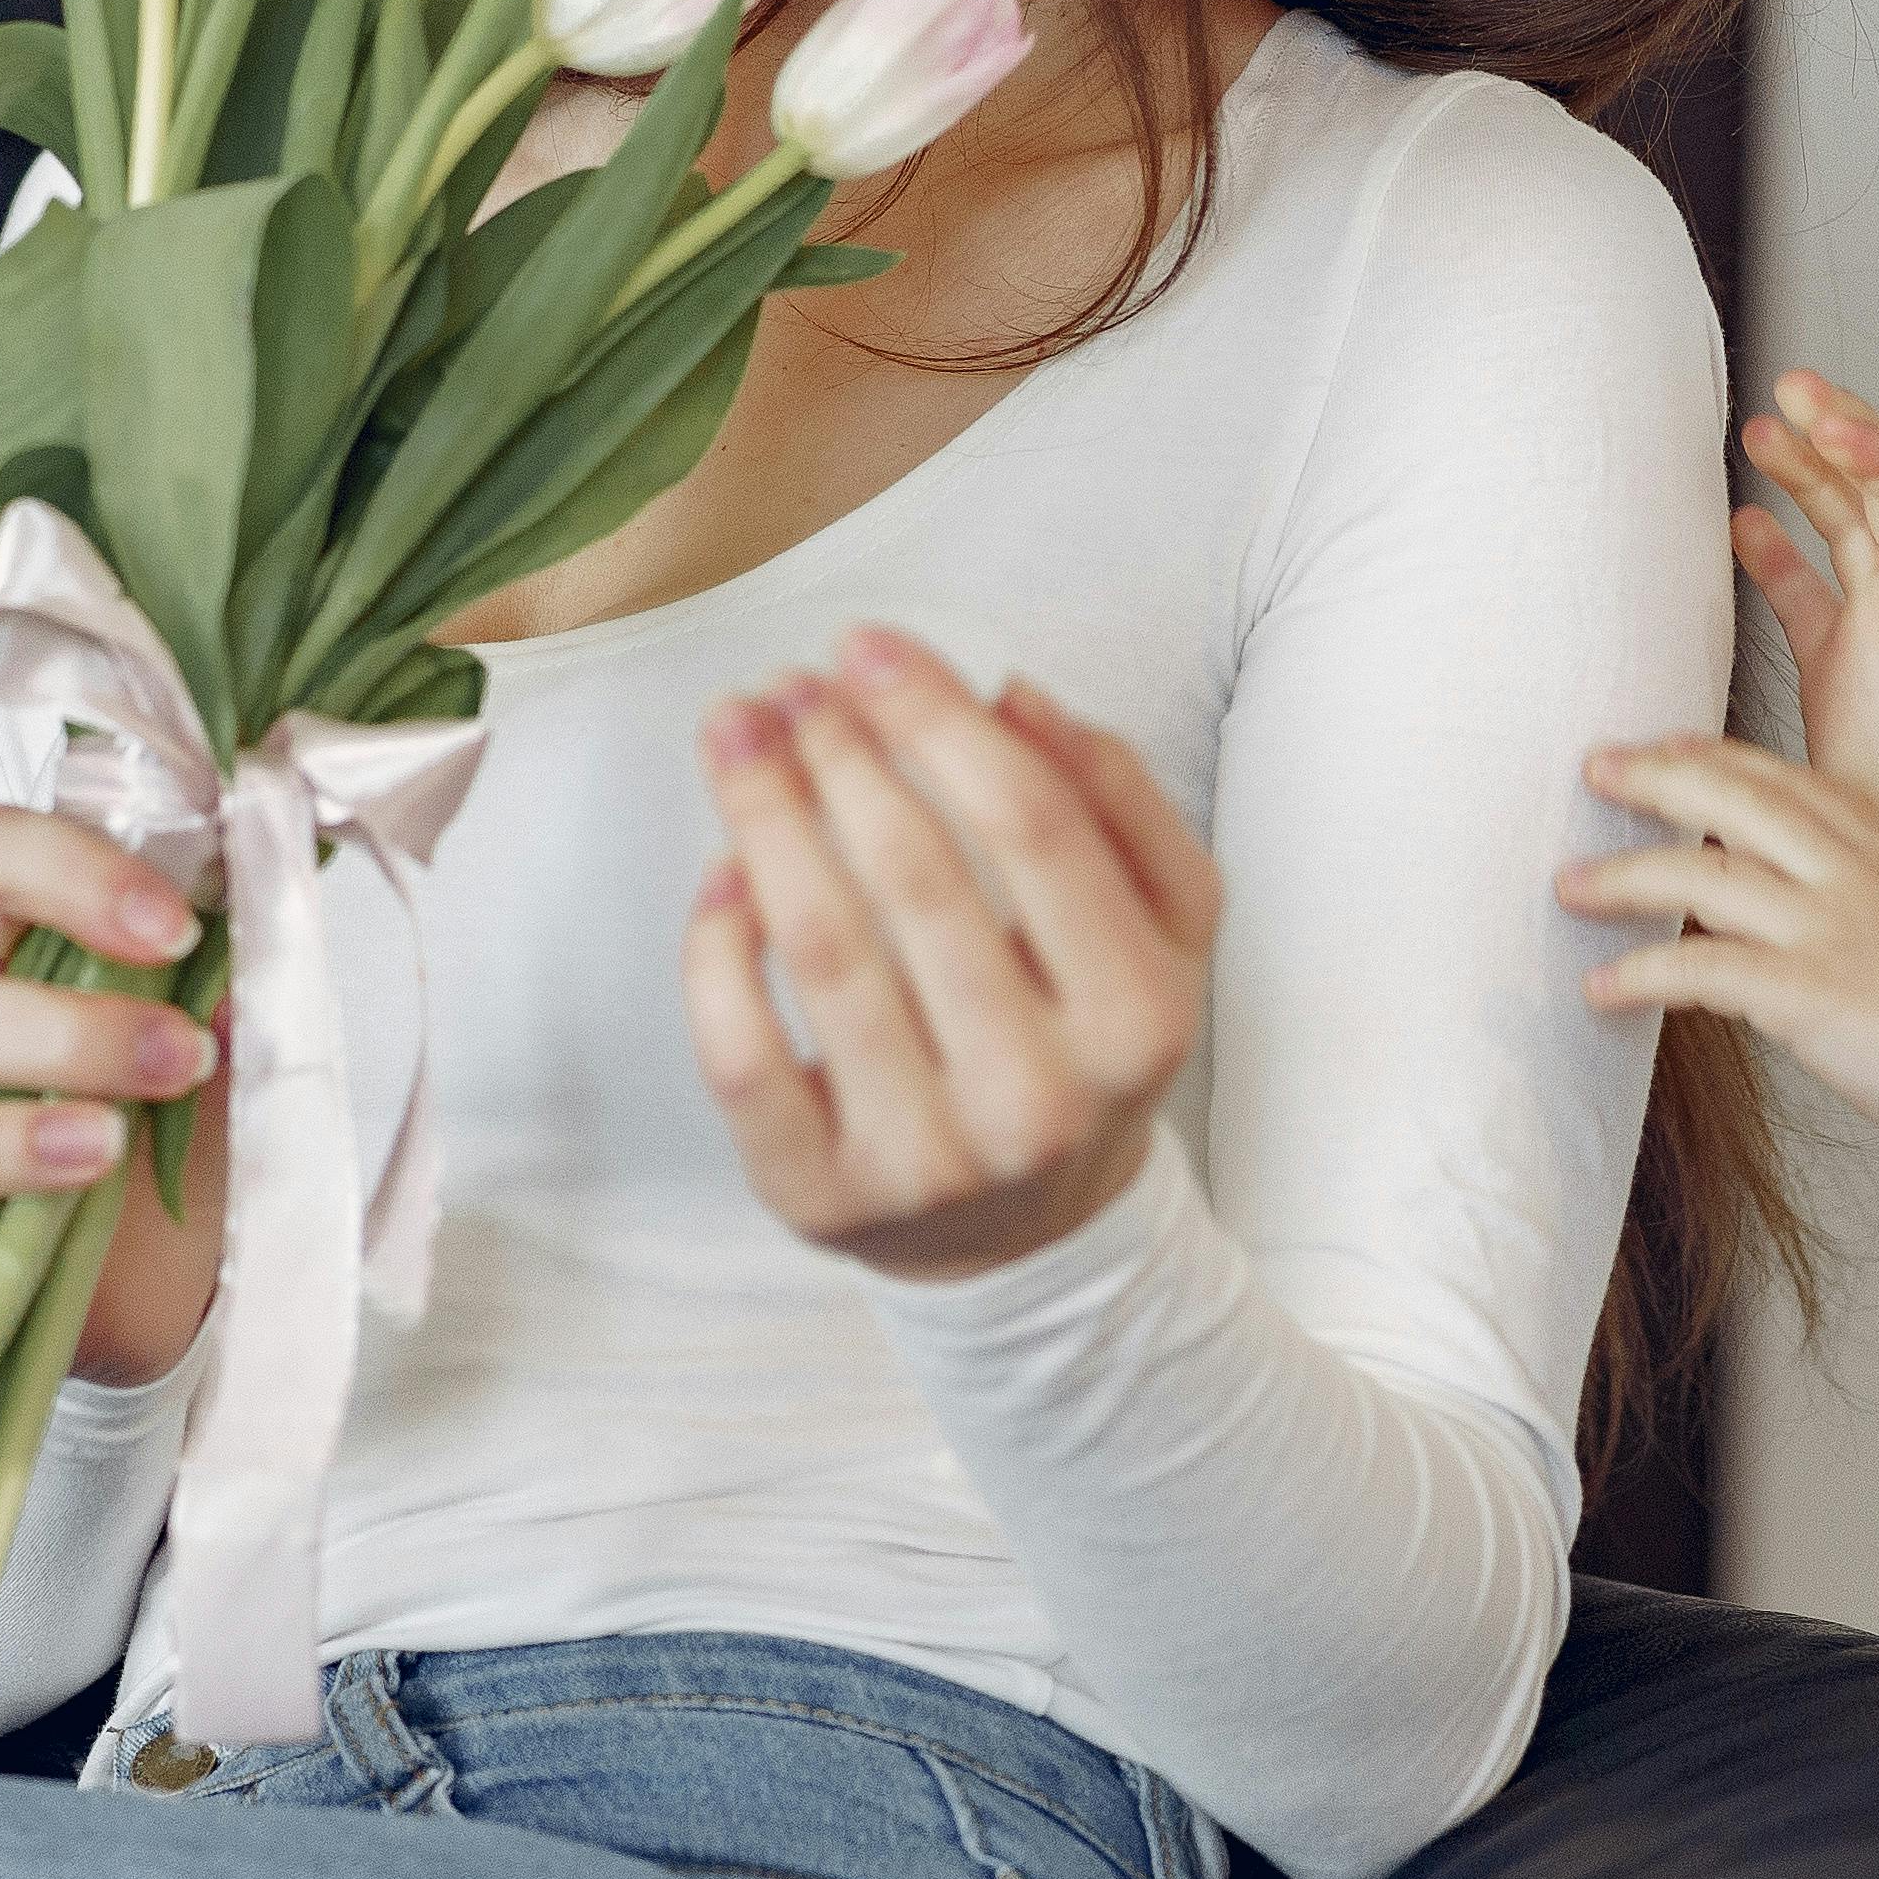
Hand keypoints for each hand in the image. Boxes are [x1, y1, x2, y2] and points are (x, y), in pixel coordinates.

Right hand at [0, 805, 228, 1384]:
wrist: (181, 1256)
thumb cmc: (176, 1114)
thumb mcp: (214, 1036)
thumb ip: (226, 986)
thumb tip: (250, 976)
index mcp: (0, 948)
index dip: (72, 877)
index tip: (177, 928)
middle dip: (73, 1033)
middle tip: (184, 1059)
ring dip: (0, 1141)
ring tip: (105, 1150)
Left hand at [686, 630, 1222, 1278]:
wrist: (1033, 1232)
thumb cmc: (1084, 1041)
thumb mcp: (1160, 927)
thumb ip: (1115, 802)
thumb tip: (1013, 698)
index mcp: (1137, 1017)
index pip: (1032, 827)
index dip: (937, 717)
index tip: (868, 646)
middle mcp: (1038, 1098)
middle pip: (917, 878)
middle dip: (837, 754)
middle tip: (786, 686)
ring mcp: (926, 1158)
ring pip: (824, 951)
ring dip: (764, 816)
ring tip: (737, 735)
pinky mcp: (821, 1195)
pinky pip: (742, 1053)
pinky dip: (718, 948)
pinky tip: (722, 871)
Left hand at [1563, 730, 1878, 1167]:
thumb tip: (1833, 957)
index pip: (1788, 779)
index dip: (1718, 756)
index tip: (1668, 745)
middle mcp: (1852, 875)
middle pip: (1732, 795)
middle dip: (1654, 774)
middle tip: (1595, 767)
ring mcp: (1829, 928)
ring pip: (1698, 873)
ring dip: (1621, 876)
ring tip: (1567, 885)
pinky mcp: (1808, 992)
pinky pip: (1697, 971)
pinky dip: (1638, 975)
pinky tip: (1599, 990)